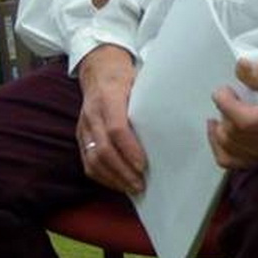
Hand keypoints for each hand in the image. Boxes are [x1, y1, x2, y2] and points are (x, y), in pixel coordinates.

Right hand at [76, 43, 146, 194]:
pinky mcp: (80, 135)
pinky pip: (86, 160)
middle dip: (122, 170)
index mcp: (108, 97)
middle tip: (141, 184)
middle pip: (102, 149)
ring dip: (112, 177)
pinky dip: (101, 175)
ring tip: (131, 187)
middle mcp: (92, 113)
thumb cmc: (123, 78)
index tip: (143, 165)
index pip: (116, 128)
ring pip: (92, 158)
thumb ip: (150, 101)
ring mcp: (83, 125)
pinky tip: (117, 182)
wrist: (98, 69)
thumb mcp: (138, 82)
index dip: (129, 149)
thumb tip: (176, 121)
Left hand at [208, 58, 257, 170]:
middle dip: (224, 112)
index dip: (227, 105)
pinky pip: (228, 160)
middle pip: (235, 133)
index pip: (245, 121)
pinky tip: (218, 129)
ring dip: (220, 127)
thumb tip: (241, 66)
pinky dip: (217, 145)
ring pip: (229, 146)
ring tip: (227, 111)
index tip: (224, 91)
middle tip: (229, 97)